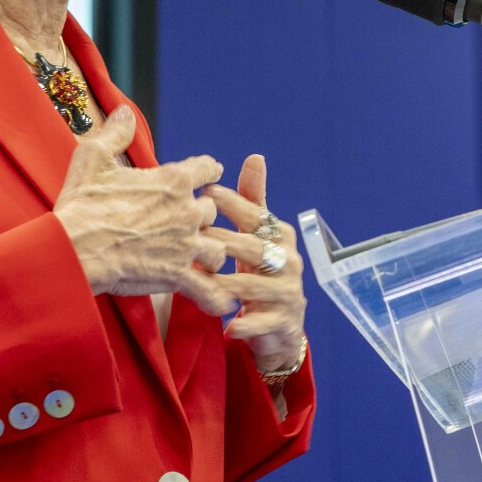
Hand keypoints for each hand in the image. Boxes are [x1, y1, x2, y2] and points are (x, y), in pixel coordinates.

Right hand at [52, 105, 233, 315]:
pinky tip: (223, 303)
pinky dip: (216, 298)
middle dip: (202, 218)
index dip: (207, 170)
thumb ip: (114, 134)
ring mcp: (186, 244)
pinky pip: (208, 289)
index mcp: (172, 180)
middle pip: (212, 212)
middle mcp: (187, 211)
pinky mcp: (179, 275)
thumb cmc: (80, 206)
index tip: (210, 174)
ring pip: (218, 249)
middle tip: (190, 226)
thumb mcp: (92, 160)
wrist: (72, 250)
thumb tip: (125, 112)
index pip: (205, 168)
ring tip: (201, 261)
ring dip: (210, 254)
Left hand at [199, 153, 306, 373]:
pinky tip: (226, 325)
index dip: (234, 205)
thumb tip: (255, 157)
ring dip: (224, 283)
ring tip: (198, 280)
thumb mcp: (257, 235)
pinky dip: (244, 324)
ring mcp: (288, 293)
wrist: (279, 324)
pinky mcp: (284, 321)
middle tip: (192, 237)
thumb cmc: (260, 270)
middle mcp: (290, 261)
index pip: (258, 216)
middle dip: (222, 243)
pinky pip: (262, 322)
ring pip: (253, 285)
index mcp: (281, 236)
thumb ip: (254, 199)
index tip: (207, 195)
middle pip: (253, 248)